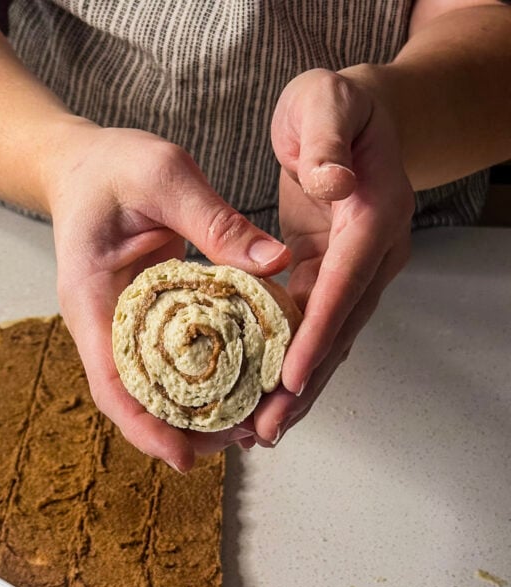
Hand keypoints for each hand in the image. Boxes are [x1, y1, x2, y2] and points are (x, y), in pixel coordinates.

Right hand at [46, 122, 290, 470]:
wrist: (79, 164)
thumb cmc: (112, 166)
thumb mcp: (164, 175)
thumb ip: (215, 219)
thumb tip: (275, 262)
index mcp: (91, 298)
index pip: (112, 382)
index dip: (146, 426)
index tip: (184, 458)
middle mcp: (99, 324)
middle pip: (132, 401)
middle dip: (179, 433)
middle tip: (237, 441)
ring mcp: (115, 328)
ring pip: (148, 391)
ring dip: (190, 416)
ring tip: (242, 427)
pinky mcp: (137, 322)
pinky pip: (163, 366)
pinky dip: (194, 384)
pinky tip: (232, 389)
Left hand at [248, 68, 414, 445]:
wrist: (353, 116)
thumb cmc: (333, 105)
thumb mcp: (324, 104)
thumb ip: (326, 139)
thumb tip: (330, 182)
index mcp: (373, 216)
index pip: (344, 283)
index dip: (317, 333)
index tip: (290, 377)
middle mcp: (374, 254)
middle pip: (340, 329)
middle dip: (304, 384)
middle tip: (269, 429)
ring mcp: (356, 272)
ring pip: (328, 341)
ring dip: (297, 390)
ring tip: (262, 433)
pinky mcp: (331, 279)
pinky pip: (311, 330)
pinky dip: (288, 365)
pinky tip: (262, 399)